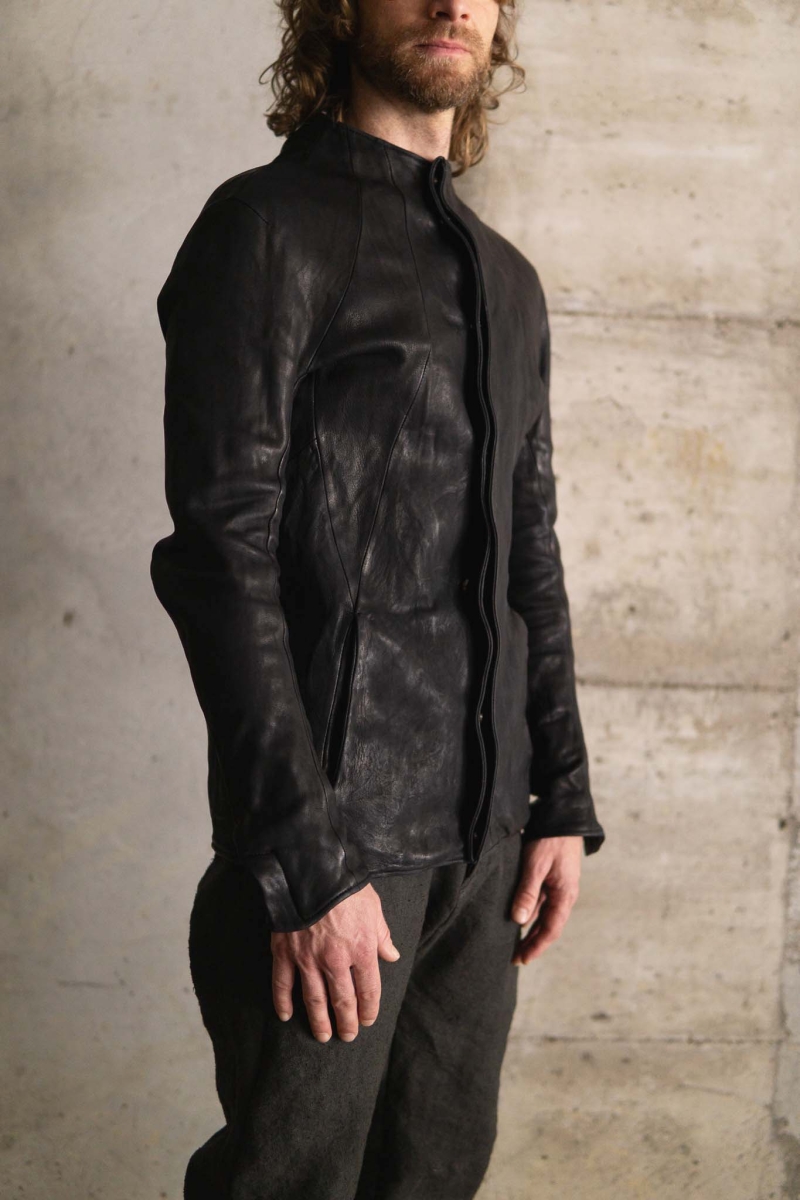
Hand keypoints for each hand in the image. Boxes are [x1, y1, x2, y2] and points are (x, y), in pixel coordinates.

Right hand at [270, 883, 400, 1042]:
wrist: (312, 869)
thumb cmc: (346, 886)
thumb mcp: (373, 908)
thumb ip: (382, 935)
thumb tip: (391, 954)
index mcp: (361, 949)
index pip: (368, 989)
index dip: (369, 1008)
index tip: (367, 1020)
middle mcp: (336, 960)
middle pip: (342, 1001)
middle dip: (346, 1022)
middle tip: (347, 1036)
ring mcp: (308, 959)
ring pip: (314, 1000)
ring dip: (319, 1021)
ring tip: (323, 1036)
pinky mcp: (285, 953)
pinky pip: (282, 984)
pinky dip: (283, 1003)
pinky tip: (286, 1016)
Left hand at [510, 836, 581, 964]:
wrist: (563, 817)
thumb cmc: (550, 840)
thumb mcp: (535, 866)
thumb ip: (528, 893)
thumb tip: (520, 921)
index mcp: (565, 895)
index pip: (550, 930)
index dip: (536, 946)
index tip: (522, 959)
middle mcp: (565, 895)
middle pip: (548, 926)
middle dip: (533, 943)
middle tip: (516, 958)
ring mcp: (559, 887)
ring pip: (544, 915)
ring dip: (531, 930)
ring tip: (516, 943)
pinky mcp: (553, 879)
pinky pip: (542, 903)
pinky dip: (532, 914)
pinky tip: (521, 918)